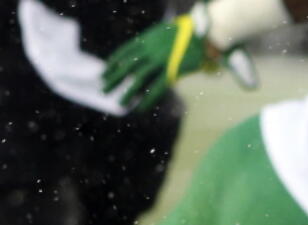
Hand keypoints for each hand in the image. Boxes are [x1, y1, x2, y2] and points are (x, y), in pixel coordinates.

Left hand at [102, 6, 259, 111]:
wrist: (205, 33)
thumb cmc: (190, 33)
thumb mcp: (166, 33)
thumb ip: (155, 43)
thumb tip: (148, 51)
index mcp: (148, 39)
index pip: (125, 51)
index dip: (113, 62)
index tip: (104, 71)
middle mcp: (151, 49)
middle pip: (127, 66)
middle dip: (114, 78)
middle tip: (103, 88)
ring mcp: (161, 60)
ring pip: (139, 78)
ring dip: (128, 92)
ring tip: (120, 103)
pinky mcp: (173, 71)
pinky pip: (157, 88)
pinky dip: (148, 99)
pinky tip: (140, 108)